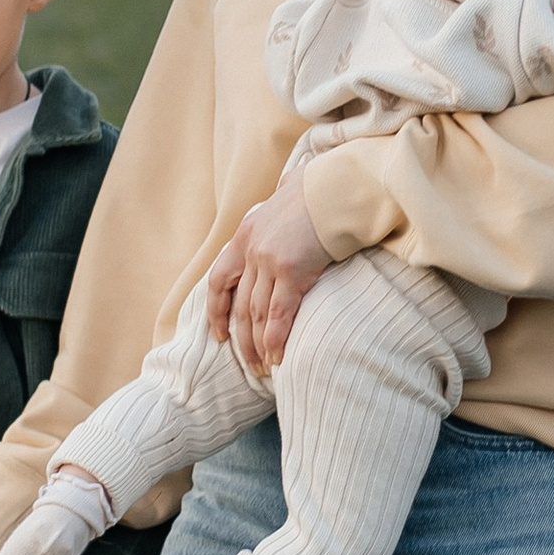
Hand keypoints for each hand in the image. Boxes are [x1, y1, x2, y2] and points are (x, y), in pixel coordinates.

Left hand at [204, 181, 336, 375]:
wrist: (336, 185)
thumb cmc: (319, 193)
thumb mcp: (285, 204)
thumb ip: (278, 218)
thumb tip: (284, 202)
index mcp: (245, 235)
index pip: (220, 280)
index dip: (217, 311)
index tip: (220, 335)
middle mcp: (251, 249)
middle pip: (238, 305)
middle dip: (241, 340)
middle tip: (249, 365)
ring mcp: (268, 260)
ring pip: (255, 314)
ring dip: (258, 345)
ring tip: (264, 368)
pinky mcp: (291, 269)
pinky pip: (278, 312)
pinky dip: (275, 338)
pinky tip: (276, 356)